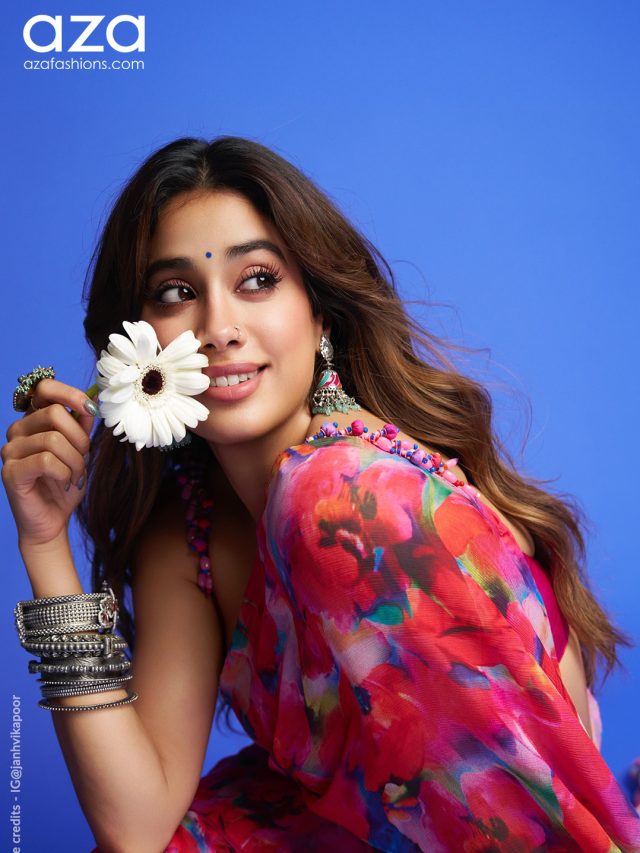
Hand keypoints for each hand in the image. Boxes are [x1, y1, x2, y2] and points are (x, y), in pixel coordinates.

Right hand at [1, 378, 96, 548]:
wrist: (53, 520)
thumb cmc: (65, 483)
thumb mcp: (80, 450)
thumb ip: (82, 425)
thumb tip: (93, 401)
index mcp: (33, 420)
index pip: (45, 388)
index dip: (71, 394)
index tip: (91, 410)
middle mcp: (17, 431)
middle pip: (55, 413)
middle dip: (80, 438)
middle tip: (83, 458)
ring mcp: (10, 451)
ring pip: (54, 439)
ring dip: (75, 461)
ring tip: (75, 476)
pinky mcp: (11, 472)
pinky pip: (46, 460)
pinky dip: (64, 472)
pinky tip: (64, 482)